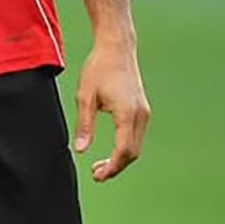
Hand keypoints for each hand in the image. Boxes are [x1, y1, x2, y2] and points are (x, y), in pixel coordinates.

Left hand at [72, 40, 148, 181]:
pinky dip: (125, 147)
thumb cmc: (99, 68)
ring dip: (121, 158)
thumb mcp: (85, 96)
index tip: (98, 176)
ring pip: (136, 145)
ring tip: (101, 165)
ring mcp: (143, 112)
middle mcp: (140, 115)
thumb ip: (84, 125)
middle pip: (132, 152)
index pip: (123, 151)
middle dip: (116, 166)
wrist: (117, 47)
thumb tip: (80, 150)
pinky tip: (112, 149)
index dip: (112, 167)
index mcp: (127, 114)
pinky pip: (136, 135)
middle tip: (96, 174)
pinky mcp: (142, 109)